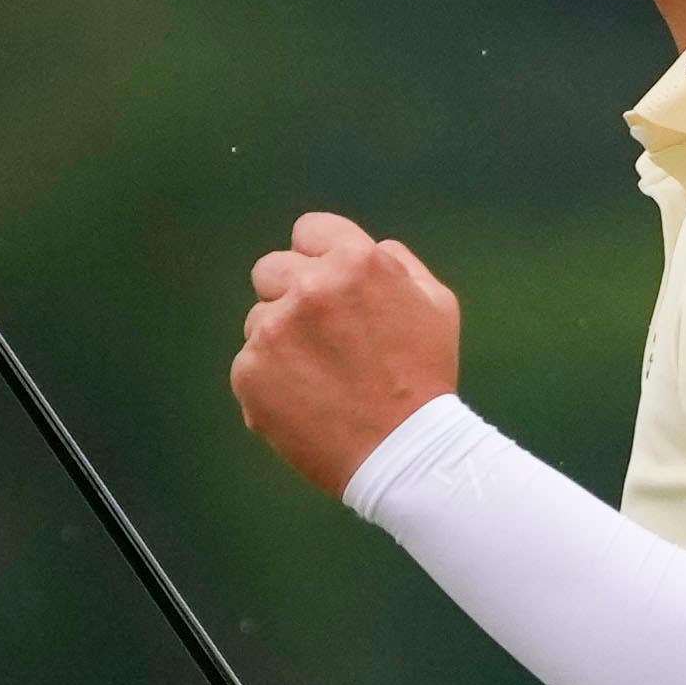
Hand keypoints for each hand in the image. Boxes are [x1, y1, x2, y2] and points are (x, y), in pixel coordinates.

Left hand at [230, 211, 459, 495]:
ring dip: (281, 342)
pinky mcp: (249, 372)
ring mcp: (273, 330)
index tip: (329, 288)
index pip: (309, 230)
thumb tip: (367, 247)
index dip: (319, 257)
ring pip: (259, 320)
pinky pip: (249, 363)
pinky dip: (271, 382)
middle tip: (322, 338)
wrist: (404, 454)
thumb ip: (396, 264)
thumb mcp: (435, 304)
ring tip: (321, 379)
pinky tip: (306, 403)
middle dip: (291, 294)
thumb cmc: (426, 378)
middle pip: (271, 269)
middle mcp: (308, 287)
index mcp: (354, 261)